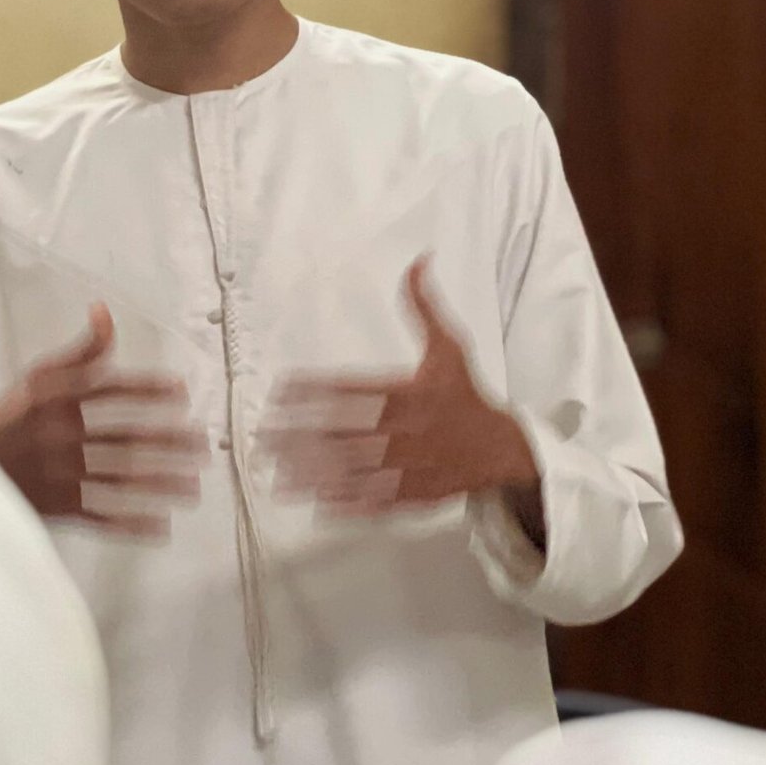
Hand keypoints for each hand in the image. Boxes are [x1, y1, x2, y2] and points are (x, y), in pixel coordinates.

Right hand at [0, 305, 204, 538]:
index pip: (110, 391)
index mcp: (57, 401)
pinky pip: (100, 516)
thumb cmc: (8, 421)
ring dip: (160, 484)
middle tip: (204, 447)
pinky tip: (161, 526)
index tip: (182, 392)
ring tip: (194, 487)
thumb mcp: (37, 379)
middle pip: (124, 437)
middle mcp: (61, 436)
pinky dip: (130, 524)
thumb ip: (79, 352)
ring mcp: (60, 474)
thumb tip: (105, 310)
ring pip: (119, 479)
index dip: (148, 389)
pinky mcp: (57, 506)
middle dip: (168, 442)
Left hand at [264, 258, 540, 517]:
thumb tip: (417, 261)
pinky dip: (343, 503)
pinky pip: (373, 501)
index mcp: (411, 394)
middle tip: (265, 434)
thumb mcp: (449, 347)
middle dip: (303, 435)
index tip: (283, 390)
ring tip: (277, 469)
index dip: (316, 390)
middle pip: (346, 433)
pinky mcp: (411, 495)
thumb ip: (424, 307)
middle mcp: (406, 431)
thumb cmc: (465, 396)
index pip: (354, 390)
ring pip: (354, 470)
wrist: (500, 449)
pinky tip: (313, 500)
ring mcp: (408, 467)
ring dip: (314, 470)